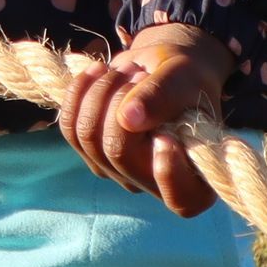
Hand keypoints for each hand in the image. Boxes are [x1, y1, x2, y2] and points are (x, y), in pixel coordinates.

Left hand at [56, 23, 234, 215]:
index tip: (166, 138)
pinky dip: (79, 91)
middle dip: (120, 101)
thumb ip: (163, 96)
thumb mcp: (185, 78)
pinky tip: (99, 70)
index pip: (182, 199)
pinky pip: (70, 127)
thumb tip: (128, 120)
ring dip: (101, 91)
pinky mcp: (93, 152)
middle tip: (140, 73)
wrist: (160, 67)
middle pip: (118, 153)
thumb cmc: (185, 77)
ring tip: (126, 70)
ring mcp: (120, 171)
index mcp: (196, 177)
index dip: (169, 175)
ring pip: (88, 137)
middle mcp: (156, 183)